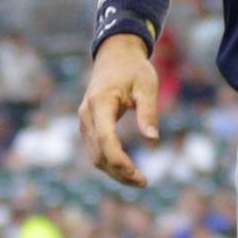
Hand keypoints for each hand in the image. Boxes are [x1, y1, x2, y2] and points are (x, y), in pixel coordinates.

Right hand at [78, 37, 159, 187]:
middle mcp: (87, 114)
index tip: (137, 174)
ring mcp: (85, 121)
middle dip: (119, 172)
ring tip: (139, 180)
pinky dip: (110, 163)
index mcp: (100, 103)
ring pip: (95, 156)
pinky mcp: (89, 126)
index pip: (105, 139)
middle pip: (98, 154)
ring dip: (114, 172)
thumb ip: (148, 111)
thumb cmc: (134, 69)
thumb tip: (152, 139)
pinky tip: (127, 170)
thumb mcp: (147, 85)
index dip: (119, 160)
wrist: (115, 55)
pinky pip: (96, 150)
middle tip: (144, 182)